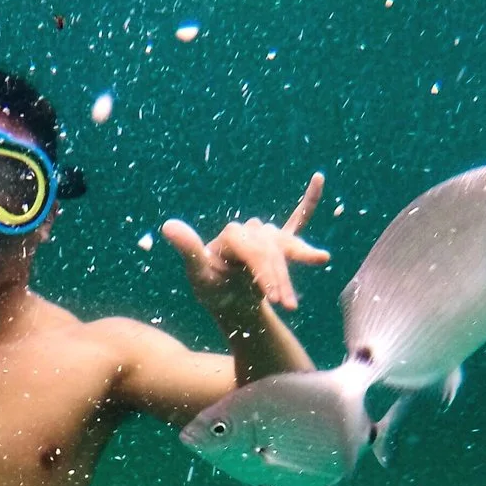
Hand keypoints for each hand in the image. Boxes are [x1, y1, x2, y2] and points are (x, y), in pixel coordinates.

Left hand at [161, 172, 329, 316]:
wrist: (231, 305)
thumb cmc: (213, 292)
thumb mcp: (199, 275)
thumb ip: (189, 249)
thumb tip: (167, 225)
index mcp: (230, 236)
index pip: (255, 249)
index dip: (266, 273)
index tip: (274, 299)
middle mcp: (247, 230)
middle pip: (273, 250)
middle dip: (280, 279)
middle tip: (286, 306)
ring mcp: (263, 235)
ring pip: (288, 245)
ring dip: (297, 269)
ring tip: (297, 297)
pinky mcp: (278, 243)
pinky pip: (297, 219)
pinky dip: (308, 202)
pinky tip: (319, 179)